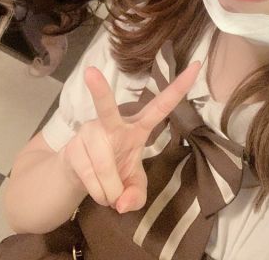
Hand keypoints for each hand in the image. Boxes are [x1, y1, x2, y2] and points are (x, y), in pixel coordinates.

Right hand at [62, 60, 200, 213]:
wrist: (78, 177)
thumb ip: (136, 196)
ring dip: (110, 191)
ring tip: (110, 191)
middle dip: (100, 90)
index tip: (196, 66)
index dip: (178, 88)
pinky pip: (92, 180)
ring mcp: (89, 133)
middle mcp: (110, 124)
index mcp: (136, 127)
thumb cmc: (114, 173)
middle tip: (91, 71)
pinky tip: (97, 188)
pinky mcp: (72, 148)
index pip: (160, 106)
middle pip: (106, 107)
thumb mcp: (133, 186)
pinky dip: (99, 194)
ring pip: (105, 169)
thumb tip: (122, 203)